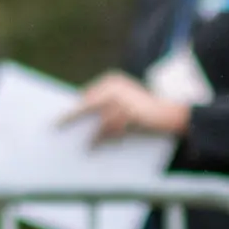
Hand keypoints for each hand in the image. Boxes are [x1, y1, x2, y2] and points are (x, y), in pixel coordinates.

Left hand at [63, 72, 190, 143]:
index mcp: (112, 81)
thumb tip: (84, 115)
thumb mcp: (125, 102)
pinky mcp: (128, 114)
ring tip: (81, 145)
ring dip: (88, 134)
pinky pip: (107, 129)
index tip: (61, 117)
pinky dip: (99, 139)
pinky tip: (92, 147)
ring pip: (97, 119)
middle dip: (72, 115)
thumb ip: (108, 105)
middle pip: (87, 102)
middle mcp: (115, 86)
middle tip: (56, 125)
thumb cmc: (146, 112)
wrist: (171, 113)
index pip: (88, 94)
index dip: (76, 107)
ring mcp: (122, 99)